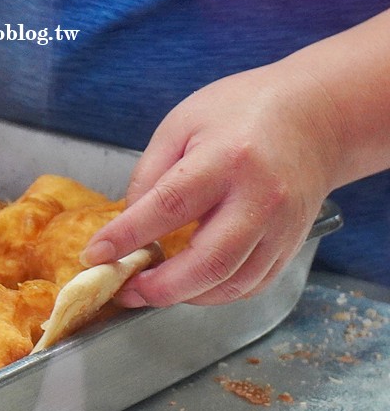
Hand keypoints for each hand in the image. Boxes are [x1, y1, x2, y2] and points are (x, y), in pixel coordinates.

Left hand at [80, 60, 340, 306]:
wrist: (315, 116)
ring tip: (148, 290)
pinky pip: (250, 286)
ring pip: (230, 285)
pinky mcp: (291, 246)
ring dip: (183, 297)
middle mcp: (259, 199)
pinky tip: (186, 286)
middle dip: (157, 288)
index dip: (126, 237)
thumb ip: (149, 175)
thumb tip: (126, 226)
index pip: (168, 207)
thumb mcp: (181, 125)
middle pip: (206, 263)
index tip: (94, 255)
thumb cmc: (241, 112)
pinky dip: (213, 295)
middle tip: (122, 289)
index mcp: (226, 159)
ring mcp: (281, 228)